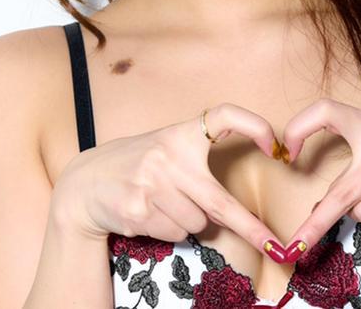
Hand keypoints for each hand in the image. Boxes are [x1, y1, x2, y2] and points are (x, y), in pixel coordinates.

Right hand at [51, 102, 291, 261]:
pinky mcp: (138, 210)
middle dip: (250, 228)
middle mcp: (168, 155)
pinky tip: (149, 212)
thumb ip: (196, 162)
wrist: (85, 183)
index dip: (253, 126)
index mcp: (181, 134)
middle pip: (220, 201)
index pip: (223, 115)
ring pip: (197, 223)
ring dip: (188, 221)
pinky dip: (169, 229)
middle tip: (274, 244)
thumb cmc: (137, 164)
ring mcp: (152, 184)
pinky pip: (175, 233)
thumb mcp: (166, 147)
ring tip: (163, 203)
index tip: (275, 146)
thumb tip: (233, 207)